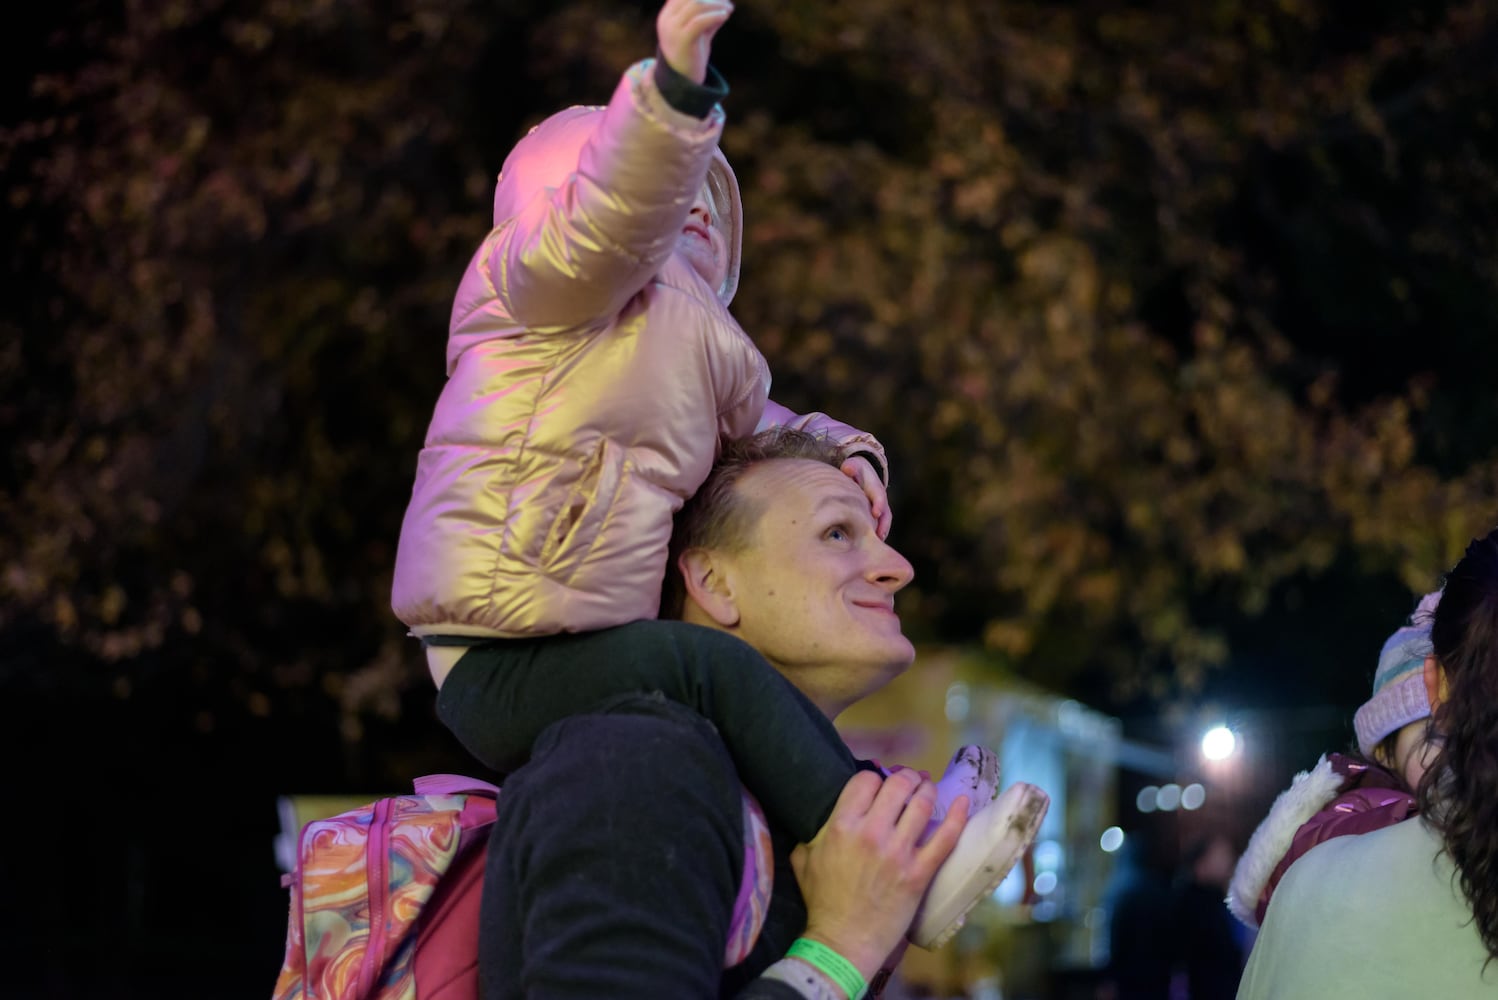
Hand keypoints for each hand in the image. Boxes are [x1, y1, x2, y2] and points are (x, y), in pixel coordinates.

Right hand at [657, 0, 732, 84]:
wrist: (682, 82)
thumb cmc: (691, 56)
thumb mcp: (700, 32)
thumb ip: (708, 18)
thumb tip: (725, 4)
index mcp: (668, 15)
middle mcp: (667, 19)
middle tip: (727, 4)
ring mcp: (672, 29)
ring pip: (696, 5)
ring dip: (716, 5)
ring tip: (728, 10)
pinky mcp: (682, 40)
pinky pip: (700, 21)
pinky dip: (715, 16)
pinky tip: (725, 16)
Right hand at [791, 769, 967, 980]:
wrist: (843, 942)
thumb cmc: (822, 902)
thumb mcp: (804, 857)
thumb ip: (815, 828)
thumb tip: (825, 811)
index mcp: (841, 826)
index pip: (865, 780)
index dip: (874, 777)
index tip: (879, 784)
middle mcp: (871, 832)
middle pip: (898, 785)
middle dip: (906, 777)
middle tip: (909, 782)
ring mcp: (898, 852)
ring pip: (921, 804)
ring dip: (927, 790)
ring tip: (927, 788)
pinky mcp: (919, 872)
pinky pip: (945, 837)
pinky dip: (957, 816)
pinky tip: (962, 801)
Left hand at [841, 456, 891, 538]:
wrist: (861, 474)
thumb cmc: (854, 471)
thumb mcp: (853, 466)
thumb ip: (851, 467)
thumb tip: (847, 468)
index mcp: (874, 486)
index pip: (878, 494)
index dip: (878, 503)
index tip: (876, 512)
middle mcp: (880, 499)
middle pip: (885, 512)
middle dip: (883, 523)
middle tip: (879, 534)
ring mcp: (880, 508)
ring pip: (883, 522)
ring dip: (881, 532)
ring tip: (876, 543)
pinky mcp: (876, 516)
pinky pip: (878, 526)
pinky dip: (876, 535)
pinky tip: (869, 545)